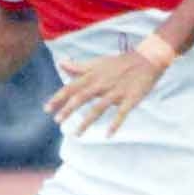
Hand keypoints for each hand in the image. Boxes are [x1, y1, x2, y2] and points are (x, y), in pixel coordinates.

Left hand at [47, 49, 164, 137]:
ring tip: (77, 133)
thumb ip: (78, 67)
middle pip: (82, 97)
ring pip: (99, 107)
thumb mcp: (98, 64)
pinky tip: (108, 134)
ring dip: (87, 121)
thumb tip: (60, 64)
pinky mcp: (131, 98)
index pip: (72, 87)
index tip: (46, 109)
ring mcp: (117, 91)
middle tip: (57, 121)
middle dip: (68, 109)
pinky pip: (122, 112)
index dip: (58, 98)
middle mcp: (103, 83)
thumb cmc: (119, 64)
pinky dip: (116, 123)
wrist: (147, 60)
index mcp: (93, 76)